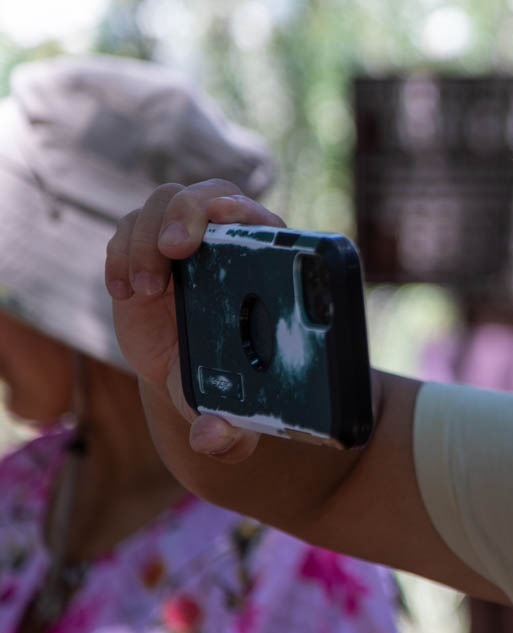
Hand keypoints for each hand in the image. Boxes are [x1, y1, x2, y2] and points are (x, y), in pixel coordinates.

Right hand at [105, 180, 285, 463]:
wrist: (198, 382)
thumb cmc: (236, 388)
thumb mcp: (238, 414)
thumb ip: (232, 431)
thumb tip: (211, 438)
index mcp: (270, 268)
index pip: (264, 220)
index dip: (247, 214)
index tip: (231, 224)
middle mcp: (230, 244)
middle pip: (213, 194)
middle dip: (192, 211)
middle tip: (175, 249)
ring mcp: (187, 243)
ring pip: (165, 204)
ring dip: (147, 236)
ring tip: (144, 289)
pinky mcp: (147, 253)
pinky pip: (127, 230)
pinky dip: (121, 253)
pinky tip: (124, 291)